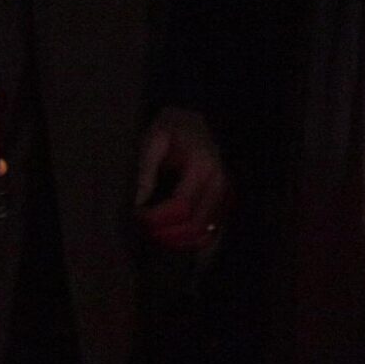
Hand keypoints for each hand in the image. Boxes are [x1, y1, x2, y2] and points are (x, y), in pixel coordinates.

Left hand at [135, 107, 226, 250]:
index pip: (182, 205)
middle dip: (167, 233)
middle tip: (145, 229)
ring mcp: (226, 195)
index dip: (159, 216)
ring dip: (180, 241)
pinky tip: (176, 240)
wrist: (196, 121)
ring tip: (157, 236)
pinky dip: (194, 242)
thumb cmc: (173, 129)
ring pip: (206, 234)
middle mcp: (219, 183)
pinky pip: (213, 233)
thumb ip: (146, 171)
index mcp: (202, 165)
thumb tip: (139, 204)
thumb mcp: (153, 140)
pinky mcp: (226, 203)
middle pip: (195, 225)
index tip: (139, 215)